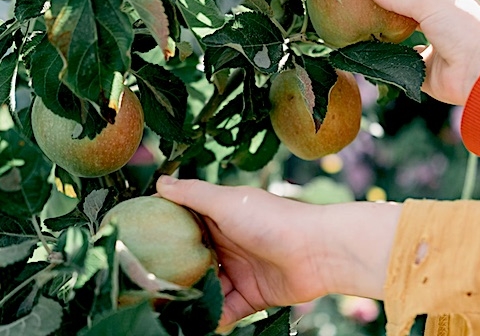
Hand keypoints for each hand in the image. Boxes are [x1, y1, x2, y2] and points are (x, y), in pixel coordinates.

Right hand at [156, 176, 401, 328]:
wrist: (317, 250)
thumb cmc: (270, 219)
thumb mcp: (227, 201)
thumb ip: (193, 194)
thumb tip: (160, 182)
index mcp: (219, 219)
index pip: (184, 228)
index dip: (163, 237)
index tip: (138, 249)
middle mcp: (226, 244)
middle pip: (193, 263)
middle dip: (175, 276)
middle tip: (147, 290)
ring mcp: (239, 271)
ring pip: (208, 289)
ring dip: (193, 300)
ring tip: (167, 312)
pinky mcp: (252, 295)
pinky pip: (227, 308)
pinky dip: (215, 316)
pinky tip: (200, 322)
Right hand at [367, 0, 479, 105]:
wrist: (476, 73)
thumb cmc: (466, 33)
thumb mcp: (431, 4)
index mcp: (456, 2)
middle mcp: (448, 24)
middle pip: (424, 8)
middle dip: (406, 1)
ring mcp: (438, 48)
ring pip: (413, 37)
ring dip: (397, 32)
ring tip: (376, 22)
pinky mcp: (428, 70)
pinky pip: (407, 64)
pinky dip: (395, 60)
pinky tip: (383, 53)